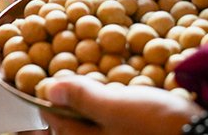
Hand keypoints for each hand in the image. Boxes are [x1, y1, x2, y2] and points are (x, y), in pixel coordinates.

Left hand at [40, 76, 200, 134]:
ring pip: (100, 129)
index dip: (52, 98)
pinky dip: (118, 116)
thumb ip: (82, 98)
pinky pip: (120, 130)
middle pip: (78, 129)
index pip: (57, 123)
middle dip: (75, 106)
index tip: (51, 79)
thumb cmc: (158, 126)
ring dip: (98, 109)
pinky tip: (128, 101)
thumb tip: (49, 90)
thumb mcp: (116, 106)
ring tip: (102, 89)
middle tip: (77, 82)